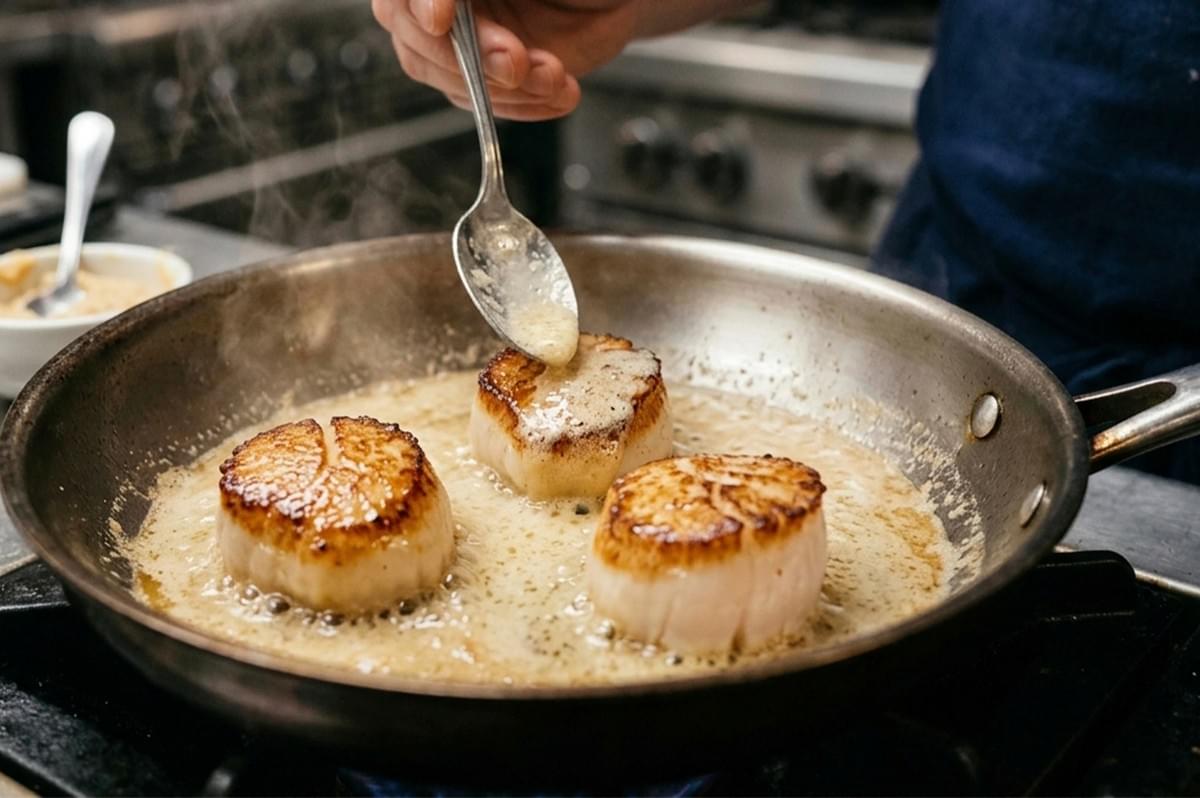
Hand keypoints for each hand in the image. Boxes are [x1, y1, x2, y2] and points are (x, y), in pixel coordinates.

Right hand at [371, 0, 640, 120]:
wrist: (617, 3)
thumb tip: (449, 2)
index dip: (420, 1)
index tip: (440, 19)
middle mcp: (443, 3)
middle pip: (415, 35)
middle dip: (470, 56)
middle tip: (517, 60)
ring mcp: (459, 40)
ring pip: (447, 77)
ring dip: (505, 87)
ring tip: (554, 75)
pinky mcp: (484, 77)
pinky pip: (485, 103)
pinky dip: (525, 104)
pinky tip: (559, 91)